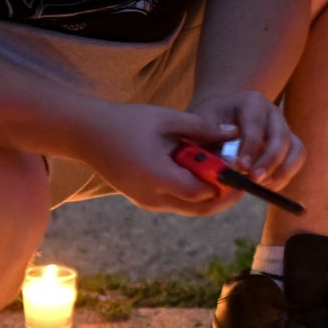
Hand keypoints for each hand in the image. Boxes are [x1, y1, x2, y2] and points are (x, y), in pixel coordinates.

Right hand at [81, 101, 239, 215]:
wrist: (85, 133)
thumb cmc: (126, 121)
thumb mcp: (167, 119)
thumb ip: (202, 128)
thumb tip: (234, 133)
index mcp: (158, 176)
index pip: (202, 193)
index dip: (225, 185)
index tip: (241, 170)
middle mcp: (152, 196)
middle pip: (200, 208)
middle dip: (224, 197)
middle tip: (242, 180)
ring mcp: (146, 201)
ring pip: (189, 208)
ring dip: (209, 196)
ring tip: (226, 175)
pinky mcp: (143, 199)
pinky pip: (176, 202)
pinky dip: (193, 192)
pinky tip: (202, 174)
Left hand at [186, 87, 303, 191]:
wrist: (220, 119)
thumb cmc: (208, 123)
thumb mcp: (201, 126)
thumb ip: (210, 141)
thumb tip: (226, 163)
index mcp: (251, 102)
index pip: (255, 124)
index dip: (250, 147)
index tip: (240, 167)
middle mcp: (273, 113)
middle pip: (281, 137)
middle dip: (269, 161)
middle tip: (254, 180)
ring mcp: (284, 128)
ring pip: (296, 149)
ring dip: (282, 171)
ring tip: (262, 186)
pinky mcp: (290, 144)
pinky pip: (297, 160)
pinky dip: (285, 175)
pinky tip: (267, 186)